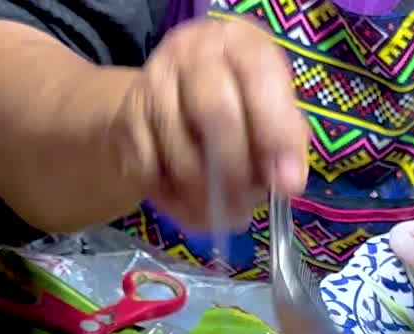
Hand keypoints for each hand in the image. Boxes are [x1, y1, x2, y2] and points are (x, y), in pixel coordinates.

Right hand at [111, 18, 308, 229]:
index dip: (275, 135)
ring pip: (180, 153)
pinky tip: (191, 202)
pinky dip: (174, 200)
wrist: (170, 102)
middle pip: (215, 113)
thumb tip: (288, 183)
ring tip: (223, 211)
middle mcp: (192, 51)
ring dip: (205, 197)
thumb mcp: (275, 113)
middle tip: (247, 207)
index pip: (259, 79)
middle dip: (236, 172)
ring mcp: (152, 81)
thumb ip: (287, 143)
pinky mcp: (125, 118)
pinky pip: (150, 172)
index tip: (287, 183)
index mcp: (240, 42)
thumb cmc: (241, 108)